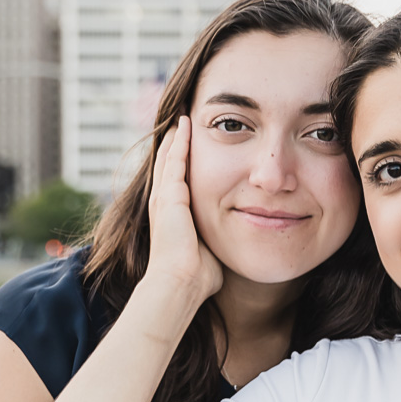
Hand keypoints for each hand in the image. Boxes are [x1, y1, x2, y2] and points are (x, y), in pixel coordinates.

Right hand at [144, 119, 221, 304]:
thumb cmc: (197, 276)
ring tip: (183, 118)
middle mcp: (162, 203)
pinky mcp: (169, 195)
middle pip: (167, 164)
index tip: (190, 148)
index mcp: (171, 216)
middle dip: (175, 145)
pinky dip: (180, 141)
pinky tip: (186, 125)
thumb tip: (238, 243)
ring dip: (177, 137)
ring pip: (169, 158)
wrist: (179, 283)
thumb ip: (219, 240)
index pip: (175, 181)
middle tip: (183, 123)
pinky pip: (174, 160)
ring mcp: (163, 198)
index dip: (181, 164)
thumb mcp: (210, 250)